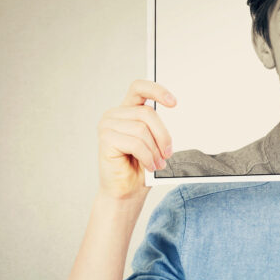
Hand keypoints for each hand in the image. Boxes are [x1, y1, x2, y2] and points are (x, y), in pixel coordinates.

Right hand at [97, 79, 176, 198]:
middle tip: (168, 153)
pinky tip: (149, 166)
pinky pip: (136, 143)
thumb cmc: (140, 168)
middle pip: (147, 113)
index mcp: (127, 110)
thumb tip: (174, 112)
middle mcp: (114, 114)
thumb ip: (157, 127)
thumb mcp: (154, 143)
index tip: (174, 102)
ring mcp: (107, 126)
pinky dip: (147, 157)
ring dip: (155, 150)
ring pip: (142, 129)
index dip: (157, 90)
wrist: (126, 192)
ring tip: (158, 163)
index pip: (139, 88)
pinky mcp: (105, 139)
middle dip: (163, 135)